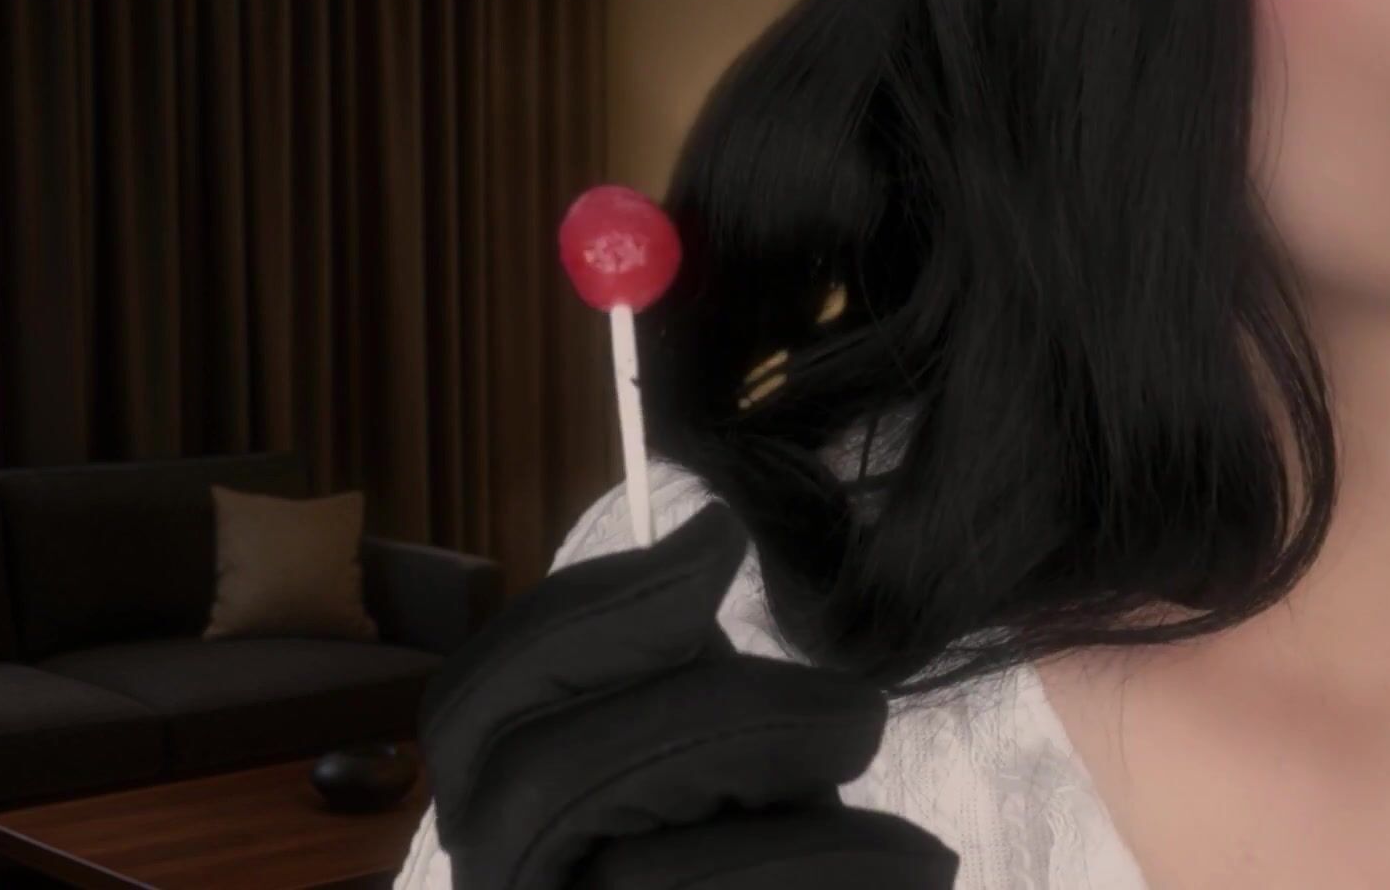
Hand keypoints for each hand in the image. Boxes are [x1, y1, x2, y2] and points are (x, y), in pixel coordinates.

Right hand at [417, 502, 959, 889]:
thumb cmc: (758, 855)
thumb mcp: (715, 753)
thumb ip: (680, 671)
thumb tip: (703, 534)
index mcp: (500, 809)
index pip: (472, 704)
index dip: (585, 612)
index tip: (714, 541)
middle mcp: (504, 885)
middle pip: (546, 779)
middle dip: (716, 720)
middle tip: (854, 711)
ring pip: (641, 882)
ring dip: (801, 830)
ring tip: (907, 824)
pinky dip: (842, 875)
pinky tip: (916, 865)